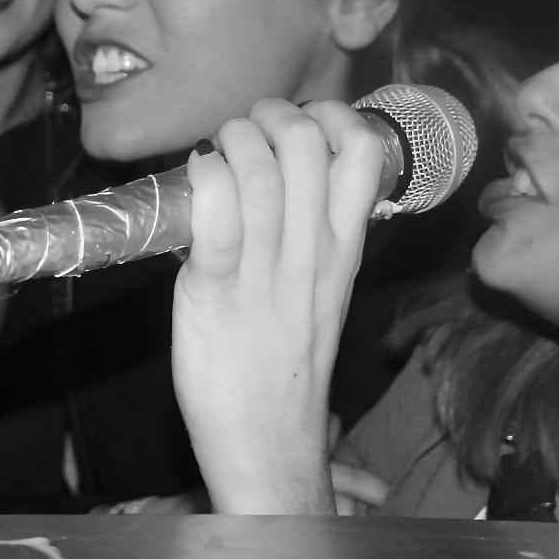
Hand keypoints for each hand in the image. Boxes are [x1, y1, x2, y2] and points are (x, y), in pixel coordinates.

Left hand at [171, 99, 384, 514]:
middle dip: (266, 116)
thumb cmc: (284, 368)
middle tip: (242, 136)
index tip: (299, 123)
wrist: (266, 443)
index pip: (363, 150)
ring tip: (213, 156)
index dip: (330, 115)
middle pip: (308, 141)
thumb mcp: (323, 293)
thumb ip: (315, 237)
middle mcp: (311, 253)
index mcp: (343, 249)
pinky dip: (202, 178)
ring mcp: (265, 272)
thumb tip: (284, 180)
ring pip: (259, 166)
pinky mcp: (214, 291)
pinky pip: (215, 213)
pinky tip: (194, 181)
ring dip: (228, 140)